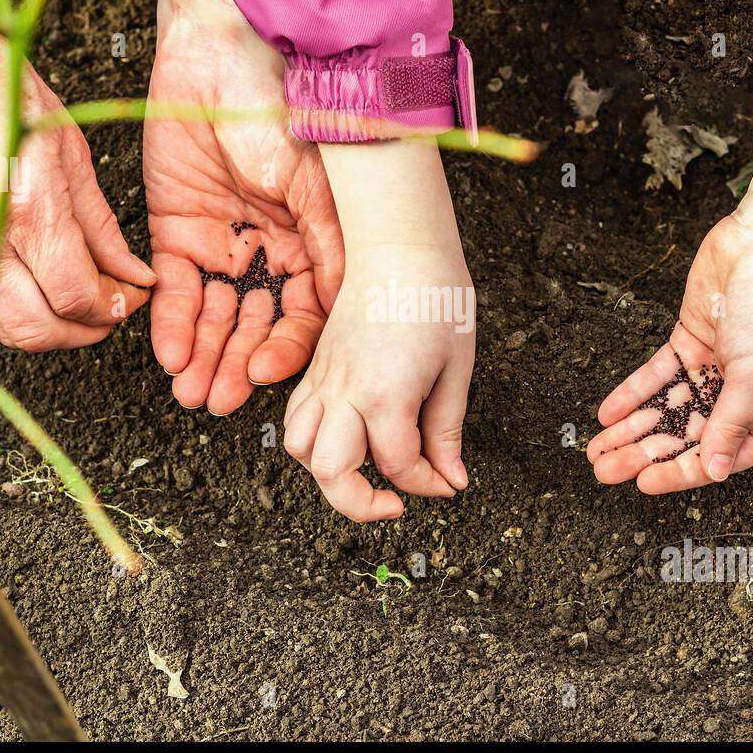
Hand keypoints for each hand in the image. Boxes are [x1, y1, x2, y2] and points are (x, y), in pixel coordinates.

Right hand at [0, 18, 154, 350]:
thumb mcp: (69, 147)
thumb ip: (100, 223)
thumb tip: (130, 272)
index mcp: (27, 207)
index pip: (76, 295)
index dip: (114, 308)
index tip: (133, 296)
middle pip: (40, 329)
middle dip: (86, 330)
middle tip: (113, 309)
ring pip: (6, 326)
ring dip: (51, 328)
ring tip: (82, 300)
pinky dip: (20, 307)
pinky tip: (44, 283)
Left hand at [145, 0, 342, 412]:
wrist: (216, 50)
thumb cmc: (278, 104)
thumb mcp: (314, 184)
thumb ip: (328, 250)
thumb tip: (344, 314)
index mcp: (314, 243)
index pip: (304, 316)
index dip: (287, 350)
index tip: (267, 375)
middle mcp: (270, 252)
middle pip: (256, 326)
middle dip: (238, 365)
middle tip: (221, 400)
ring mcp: (222, 244)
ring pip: (213, 317)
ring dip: (203, 357)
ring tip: (193, 393)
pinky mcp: (175, 231)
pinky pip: (171, 289)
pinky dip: (169, 324)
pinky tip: (169, 354)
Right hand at [283, 142, 473, 521]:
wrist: (401, 247)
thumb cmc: (435, 298)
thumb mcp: (456, 370)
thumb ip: (446, 431)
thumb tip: (450, 479)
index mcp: (386, 394)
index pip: (399, 465)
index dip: (428, 485)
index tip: (448, 482)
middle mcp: (345, 392)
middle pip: (332, 473)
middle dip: (362, 503)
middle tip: (394, 505)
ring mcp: (324, 379)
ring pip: (300, 448)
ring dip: (328, 472)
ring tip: (364, 471)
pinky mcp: (314, 367)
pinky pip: (296, 417)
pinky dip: (312, 441)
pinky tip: (346, 438)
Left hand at [588, 144, 752, 491]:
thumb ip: (732, 424)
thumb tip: (716, 470)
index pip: (722, 455)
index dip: (683, 473)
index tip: (644, 485)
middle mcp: (742, 392)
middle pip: (686, 435)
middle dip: (644, 455)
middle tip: (605, 470)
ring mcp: (715, 366)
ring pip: (666, 407)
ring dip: (631, 429)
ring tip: (597, 449)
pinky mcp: (691, 340)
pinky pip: (657, 375)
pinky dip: (632, 393)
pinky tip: (607, 412)